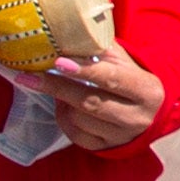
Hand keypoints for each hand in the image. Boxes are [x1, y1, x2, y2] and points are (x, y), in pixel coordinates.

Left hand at [35, 45, 164, 151]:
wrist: (149, 114)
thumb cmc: (131, 81)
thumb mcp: (126, 62)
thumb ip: (102, 48)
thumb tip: (68, 32)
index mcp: (146, 91)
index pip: (111, 79)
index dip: (84, 70)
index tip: (58, 62)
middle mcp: (137, 117)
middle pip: (90, 102)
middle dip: (58, 86)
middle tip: (30, 76)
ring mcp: (121, 136)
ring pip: (79, 119)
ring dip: (62, 102)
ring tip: (58, 88)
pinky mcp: (106, 148)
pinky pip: (75, 135)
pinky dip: (63, 118)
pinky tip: (64, 106)